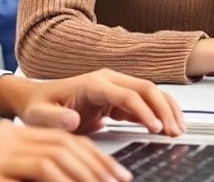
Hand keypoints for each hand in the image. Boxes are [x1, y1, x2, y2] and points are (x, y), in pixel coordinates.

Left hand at [0, 71, 183, 136]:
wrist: (35, 100)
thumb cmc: (39, 107)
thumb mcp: (40, 116)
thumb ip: (55, 119)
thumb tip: (74, 119)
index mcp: (92, 84)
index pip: (126, 94)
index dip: (143, 111)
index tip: (155, 128)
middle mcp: (107, 81)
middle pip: (145, 89)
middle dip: (163, 109)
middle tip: (174, 132)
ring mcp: (114, 87)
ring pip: (150, 93)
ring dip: (166, 109)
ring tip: (177, 130)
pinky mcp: (117, 98)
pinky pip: (145, 102)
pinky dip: (160, 112)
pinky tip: (168, 126)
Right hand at [0, 121, 132, 181]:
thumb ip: (14, 175)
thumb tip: (52, 179)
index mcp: (4, 138)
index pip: (61, 140)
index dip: (93, 158)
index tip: (115, 176)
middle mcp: (3, 139)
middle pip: (65, 145)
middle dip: (99, 166)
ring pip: (56, 157)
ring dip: (87, 174)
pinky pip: (35, 172)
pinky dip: (61, 180)